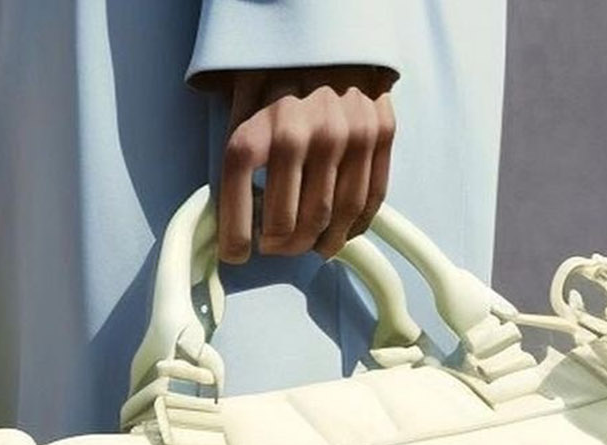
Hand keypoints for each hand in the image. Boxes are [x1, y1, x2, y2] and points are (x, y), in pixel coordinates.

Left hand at [209, 65, 396, 262]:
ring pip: (332, 219)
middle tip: (276, 246)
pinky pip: (369, 200)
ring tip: (307, 246)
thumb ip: (238, 148)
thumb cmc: (280, 67)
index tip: (236, 254)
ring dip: (316, 243)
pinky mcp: (379, 132)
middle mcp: (302, 133)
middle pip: (290, 222)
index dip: (235, 238)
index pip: (238, 201)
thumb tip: (227, 209)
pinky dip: (352, 227)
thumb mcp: (242, 96)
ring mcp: (346, 134)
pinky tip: (337, 234)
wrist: (333, 27)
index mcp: (259, 126)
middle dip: (280, 245)